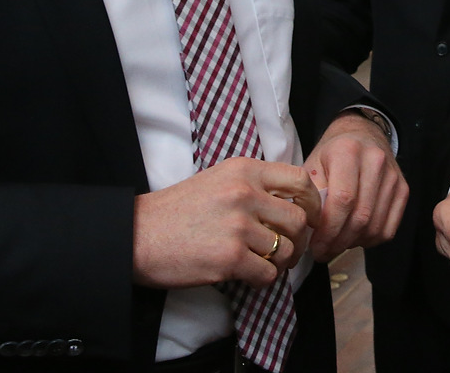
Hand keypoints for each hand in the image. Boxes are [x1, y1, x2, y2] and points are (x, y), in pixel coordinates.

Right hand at [132, 157, 320, 289]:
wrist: (136, 235)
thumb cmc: (177, 210)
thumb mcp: (218, 179)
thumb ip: (254, 185)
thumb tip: (295, 203)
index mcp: (244, 170)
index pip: (300, 180)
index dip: (313, 202)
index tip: (309, 217)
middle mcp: (245, 193)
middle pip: (299, 218)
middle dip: (299, 239)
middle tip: (286, 249)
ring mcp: (238, 226)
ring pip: (286, 249)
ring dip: (280, 262)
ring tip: (263, 263)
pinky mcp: (229, 258)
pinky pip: (268, 273)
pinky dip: (262, 279)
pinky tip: (247, 275)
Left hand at [302, 110, 406, 261]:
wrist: (361, 135)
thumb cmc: (331, 155)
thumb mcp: (312, 166)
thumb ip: (308, 197)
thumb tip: (307, 233)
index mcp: (348, 151)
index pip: (342, 199)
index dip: (328, 229)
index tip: (315, 246)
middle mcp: (375, 160)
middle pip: (360, 216)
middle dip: (339, 242)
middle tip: (323, 252)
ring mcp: (393, 176)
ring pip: (375, 226)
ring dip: (353, 244)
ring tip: (336, 245)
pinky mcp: (403, 189)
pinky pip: (388, 229)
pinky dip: (370, 241)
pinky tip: (354, 237)